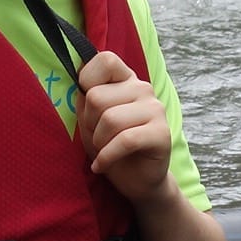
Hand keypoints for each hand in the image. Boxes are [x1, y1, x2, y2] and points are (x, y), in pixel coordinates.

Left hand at [76, 50, 172, 201]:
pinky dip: (107, 157)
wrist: (137, 180)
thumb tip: (78, 80)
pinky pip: (124, 140)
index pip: (105, 59)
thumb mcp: (90, 120)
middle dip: (89, 123)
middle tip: (97, 137)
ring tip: (103, 151)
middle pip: (97, 97)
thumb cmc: (110, 146)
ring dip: (98, 142)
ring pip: (109, 119)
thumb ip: (85, 98)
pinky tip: (102, 166)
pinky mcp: (161, 133)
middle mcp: (143, 88)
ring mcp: (155, 109)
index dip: (87, 80)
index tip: (87, 105)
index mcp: (125, 79)